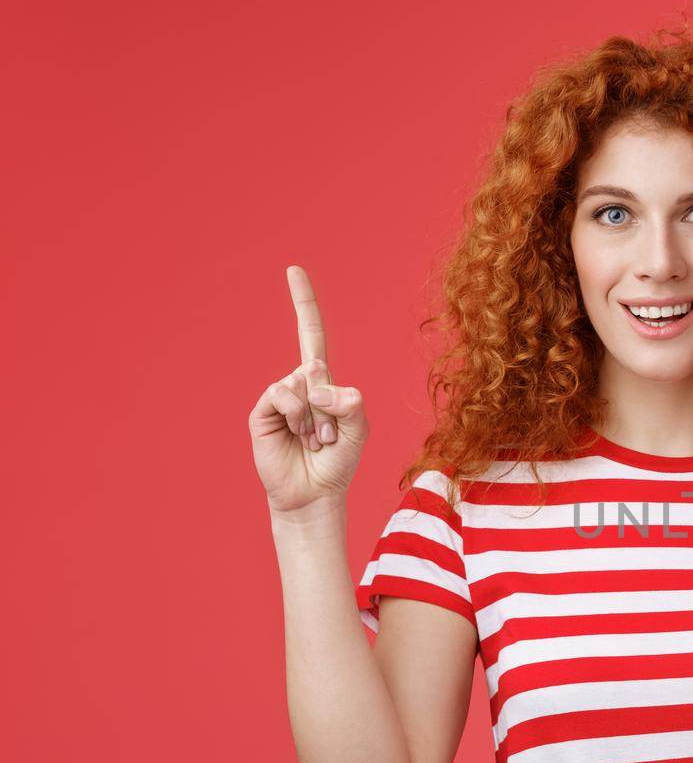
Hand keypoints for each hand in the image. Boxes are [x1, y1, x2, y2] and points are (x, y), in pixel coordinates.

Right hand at [248, 265, 369, 514]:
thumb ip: (350, 401)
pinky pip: (283, 395)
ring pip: (302, 384)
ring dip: (316, 419)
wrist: (314, 493)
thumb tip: (317, 378)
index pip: (311, 334)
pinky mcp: (263, 411)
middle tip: (328, 437)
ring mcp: (279, 396)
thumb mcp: (359, 429)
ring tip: (314, 441)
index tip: (292, 270)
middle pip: (317, 368)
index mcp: (322, 382)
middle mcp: (299, 383)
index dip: (303, 303)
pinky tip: (297, 437)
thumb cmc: (338, 461)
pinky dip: (298, 416)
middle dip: (331, 406)